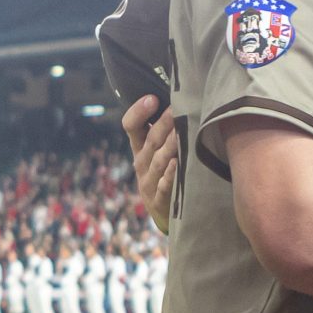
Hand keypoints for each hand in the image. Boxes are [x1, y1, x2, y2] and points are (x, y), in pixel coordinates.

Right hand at [122, 96, 178, 235]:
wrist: (165, 214)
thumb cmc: (165, 174)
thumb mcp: (156, 153)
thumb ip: (162, 131)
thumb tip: (181, 99)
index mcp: (139, 148)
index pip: (131, 126)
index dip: (138, 112)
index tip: (152, 98)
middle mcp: (141, 163)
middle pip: (150, 140)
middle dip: (162, 124)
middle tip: (175, 108)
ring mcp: (149, 182)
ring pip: (158, 160)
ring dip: (169, 145)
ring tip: (181, 131)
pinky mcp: (160, 200)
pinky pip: (165, 185)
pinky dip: (170, 174)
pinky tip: (177, 163)